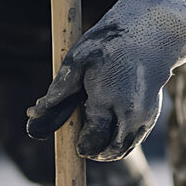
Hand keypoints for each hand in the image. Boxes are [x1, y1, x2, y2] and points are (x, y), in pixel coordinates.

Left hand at [26, 0, 185, 161]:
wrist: (152, 33)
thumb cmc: (110, 44)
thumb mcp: (78, 59)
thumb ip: (59, 90)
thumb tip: (34, 113)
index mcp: (108, 98)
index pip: (94, 138)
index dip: (83, 146)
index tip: (76, 145)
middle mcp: (130, 112)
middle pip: (110, 149)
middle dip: (94, 152)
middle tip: (82, 146)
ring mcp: (144, 116)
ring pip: (124, 149)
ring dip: (107, 151)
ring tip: (93, 140)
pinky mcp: (152, 116)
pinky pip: (133, 141)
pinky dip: (119, 142)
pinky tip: (107, 131)